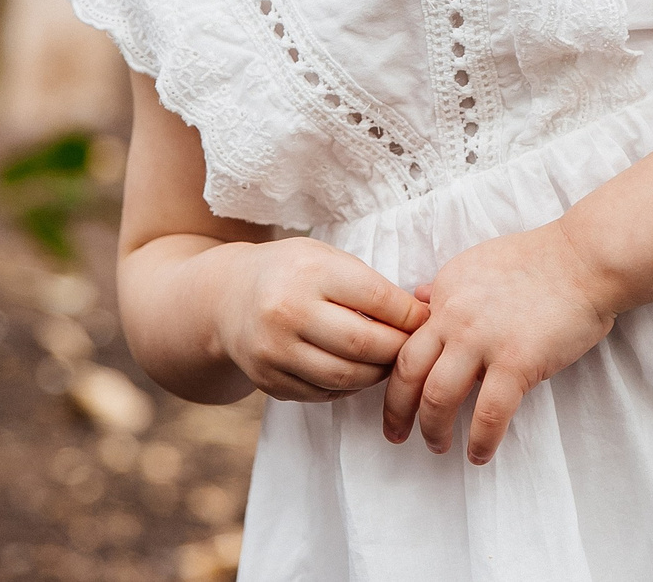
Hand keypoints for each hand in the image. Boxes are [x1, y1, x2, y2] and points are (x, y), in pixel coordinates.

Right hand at [211, 237, 426, 402]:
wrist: (226, 298)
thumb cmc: (290, 273)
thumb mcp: (324, 258)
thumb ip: (367, 284)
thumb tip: (420, 317)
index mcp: (309, 271)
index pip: (377, 299)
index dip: (410, 314)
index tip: (426, 319)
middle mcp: (287, 311)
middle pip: (364, 344)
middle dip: (399, 349)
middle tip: (413, 347)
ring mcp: (274, 351)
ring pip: (346, 377)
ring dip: (378, 374)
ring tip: (388, 361)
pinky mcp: (269, 381)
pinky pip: (324, 394)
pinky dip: (349, 388)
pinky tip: (357, 371)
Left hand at [382, 222, 616, 464]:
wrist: (585, 259)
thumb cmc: (541, 261)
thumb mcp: (479, 263)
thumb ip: (447, 288)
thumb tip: (420, 297)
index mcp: (444, 292)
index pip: (406, 338)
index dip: (395, 373)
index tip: (397, 395)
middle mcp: (453, 315)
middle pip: (407, 372)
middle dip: (396, 410)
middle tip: (395, 433)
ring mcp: (482, 340)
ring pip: (437, 398)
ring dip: (432, 430)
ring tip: (436, 446)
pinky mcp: (516, 362)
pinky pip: (488, 414)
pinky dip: (479, 442)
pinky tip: (479, 455)